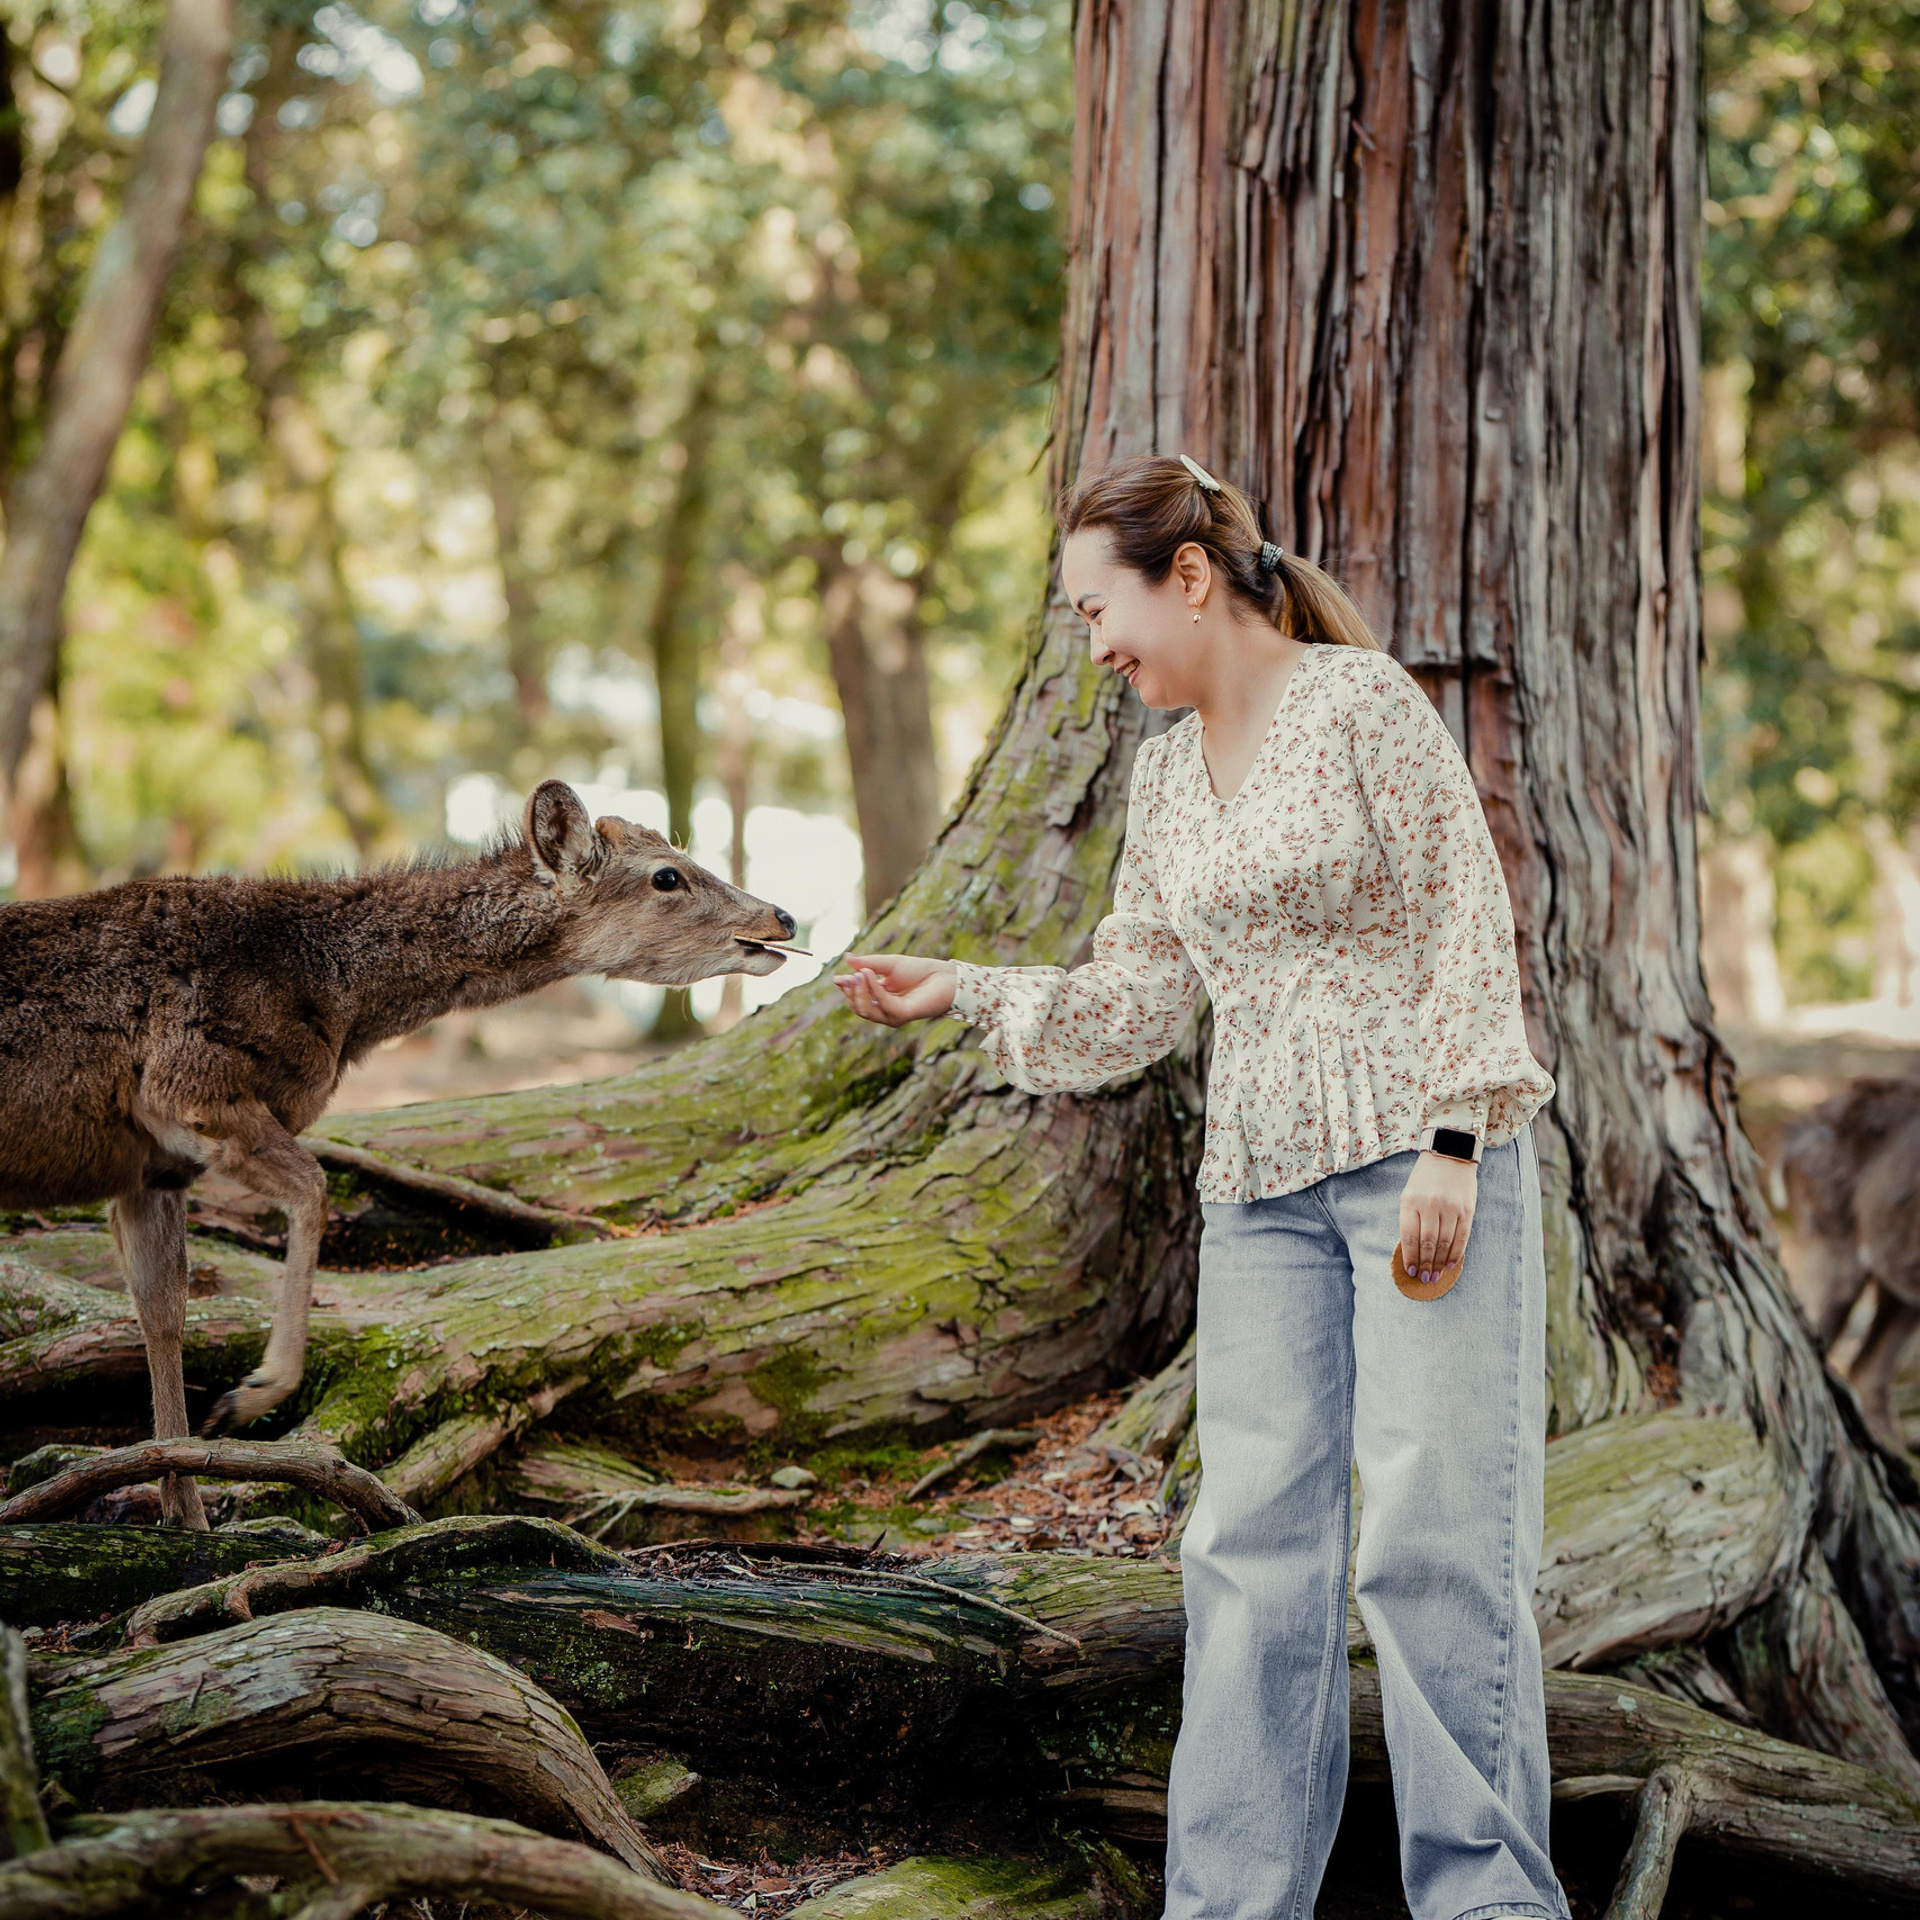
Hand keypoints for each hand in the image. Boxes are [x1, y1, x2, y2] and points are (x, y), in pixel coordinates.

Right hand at [833, 953, 956, 1026]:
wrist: (944, 976)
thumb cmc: (920, 970)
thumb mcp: (889, 964)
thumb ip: (868, 963)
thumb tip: (846, 958)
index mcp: (879, 998)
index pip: (857, 998)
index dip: (846, 988)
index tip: (837, 978)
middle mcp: (884, 1010)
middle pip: (859, 1007)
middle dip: (850, 992)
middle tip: (847, 976)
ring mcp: (893, 1015)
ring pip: (866, 1010)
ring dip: (859, 992)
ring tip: (858, 974)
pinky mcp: (903, 1015)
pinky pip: (882, 1004)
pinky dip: (873, 989)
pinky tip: (868, 975)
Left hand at [1397, 1150, 1477, 1282]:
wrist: (1449, 1154)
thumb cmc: (1425, 1179)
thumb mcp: (1409, 1194)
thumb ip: (1410, 1220)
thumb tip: (1412, 1251)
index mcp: (1410, 1201)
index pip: (1409, 1236)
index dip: (1410, 1257)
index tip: (1410, 1271)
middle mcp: (1430, 1205)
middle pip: (1428, 1243)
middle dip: (1426, 1264)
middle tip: (1424, 1278)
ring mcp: (1450, 1207)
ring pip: (1445, 1243)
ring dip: (1440, 1263)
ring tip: (1436, 1276)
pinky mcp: (1467, 1209)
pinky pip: (1462, 1237)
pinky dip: (1456, 1253)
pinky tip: (1452, 1264)